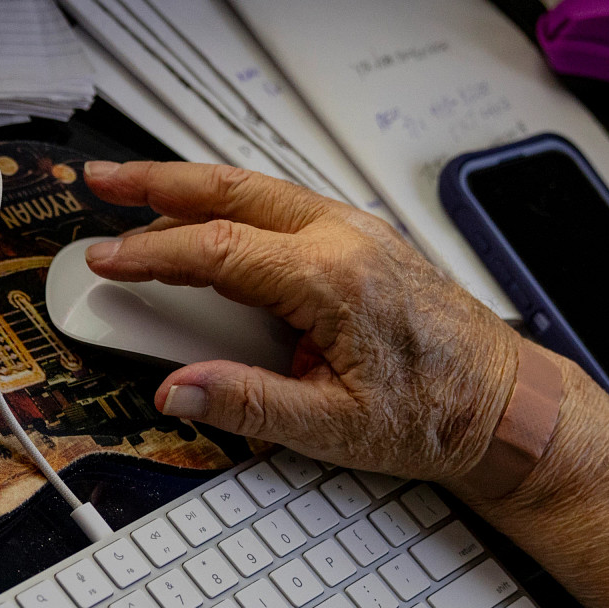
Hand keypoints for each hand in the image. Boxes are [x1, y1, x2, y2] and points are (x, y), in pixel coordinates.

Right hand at [81, 159, 532, 490]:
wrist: (506, 405)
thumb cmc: (435, 415)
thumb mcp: (331, 428)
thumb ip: (247, 404)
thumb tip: (178, 388)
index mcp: (334, 279)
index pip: (217, 250)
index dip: (151, 254)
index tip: (106, 261)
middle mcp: (346, 238)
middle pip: (231, 190)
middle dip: (157, 182)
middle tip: (102, 179)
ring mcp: (357, 230)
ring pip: (256, 189)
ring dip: (191, 185)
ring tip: (138, 190)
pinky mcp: (363, 239)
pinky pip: (282, 204)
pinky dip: (230, 201)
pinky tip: (205, 214)